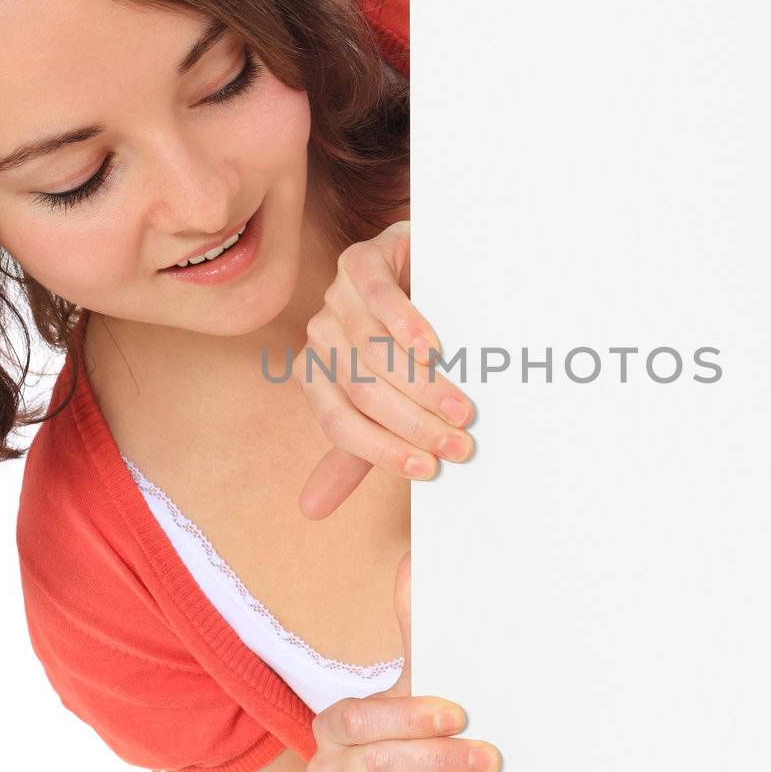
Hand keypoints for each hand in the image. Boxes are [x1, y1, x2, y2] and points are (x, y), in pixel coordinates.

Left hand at [297, 221, 477, 519]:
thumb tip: (309, 511)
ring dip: (420, 386)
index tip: (429, 470)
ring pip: (372, 350)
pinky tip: (432, 349)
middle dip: (412, 424)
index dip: (383, 450)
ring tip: (461, 408)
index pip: (340, 424)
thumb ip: (357, 450)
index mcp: (319, 374)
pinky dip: (404, 326)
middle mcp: (321, 335)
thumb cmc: (414, 346)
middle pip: (361, 391)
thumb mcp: (388, 401)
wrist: (433, 269)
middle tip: (459, 443)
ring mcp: (337, 296)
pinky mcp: (361, 260)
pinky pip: (375, 297)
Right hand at [305, 550, 500, 771]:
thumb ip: (412, 632)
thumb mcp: (418, 692)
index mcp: (336, 725)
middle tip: (491, 760)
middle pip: (376, 760)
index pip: (358, 717)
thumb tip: (413, 564)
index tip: (458, 715)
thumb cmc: (421, 749)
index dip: (407, 716)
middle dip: (440, 759)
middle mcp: (326, 767)